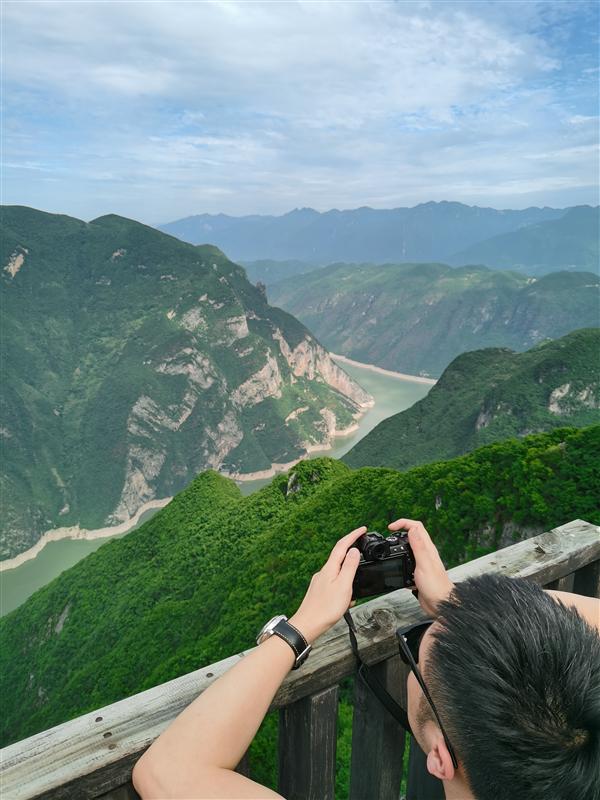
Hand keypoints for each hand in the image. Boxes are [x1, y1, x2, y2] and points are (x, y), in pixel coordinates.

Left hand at [289, 526, 366, 642]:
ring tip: (357, 587)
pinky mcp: (320, 591)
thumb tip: (354, 550)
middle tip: (362, 547)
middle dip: (351, 552)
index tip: (363, 529)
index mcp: (330, 568)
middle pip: (339, 556)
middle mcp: (324, 572)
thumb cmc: (326, 608)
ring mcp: (321, 581)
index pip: (342, 545)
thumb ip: (349, 567)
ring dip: (349, 575)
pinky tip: (347, 600)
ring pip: (338, 572)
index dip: (353, 535)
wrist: (308, 625)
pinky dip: (344, 587)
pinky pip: (335, 584)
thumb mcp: (343, 585)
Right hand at [388, 518, 453, 616]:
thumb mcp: (424, 564)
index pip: (416, 527)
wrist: (441, 604)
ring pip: (409, 549)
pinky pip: (407, 563)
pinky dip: (400, 562)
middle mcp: (425, 553)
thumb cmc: (436, 586)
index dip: (402, 523)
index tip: (391, 527)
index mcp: (427, 548)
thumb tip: (412, 529)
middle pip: (412, 535)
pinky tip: (396, 568)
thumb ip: (418, 546)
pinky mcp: (418, 573)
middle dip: (400, 531)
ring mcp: (422, 563)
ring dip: (399, 546)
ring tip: (390, 550)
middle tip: (389, 534)